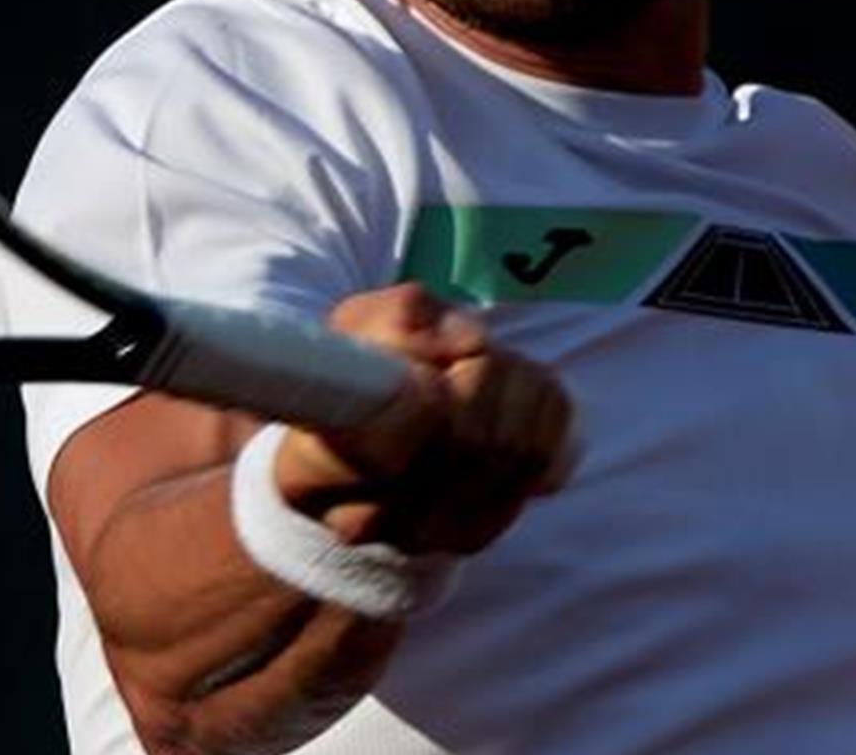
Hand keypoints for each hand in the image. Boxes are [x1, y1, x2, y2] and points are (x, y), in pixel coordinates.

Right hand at [275, 284, 577, 554]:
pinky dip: (542, 411)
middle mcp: (364, 523)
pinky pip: (547, 458)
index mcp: (308, 471)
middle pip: (464, 441)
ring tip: (490, 366)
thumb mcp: (358, 326)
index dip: (416, 399)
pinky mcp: (483, 530)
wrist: (378, 432)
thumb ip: (401, 318)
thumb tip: (465, 341)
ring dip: (516, 386)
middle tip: (465, 353)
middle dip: (480, 373)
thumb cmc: (358, 372)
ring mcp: (426, 537)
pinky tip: (513, 397)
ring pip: (514, 447)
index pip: (375, 451)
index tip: (424, 372)